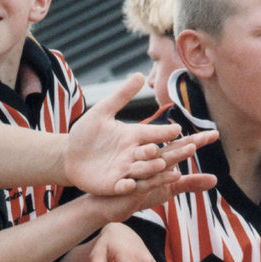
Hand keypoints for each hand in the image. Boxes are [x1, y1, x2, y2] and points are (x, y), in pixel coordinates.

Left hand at [64, 73, 217, 195]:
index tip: (179, 129)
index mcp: (134, 136)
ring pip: (144, 171)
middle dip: (173, 152)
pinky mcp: (113, 185)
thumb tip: (140, 74)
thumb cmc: (87, 132)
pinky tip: (129, 184)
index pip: (154, 134)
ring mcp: (125, 171)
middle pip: (157, 154)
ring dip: (153, 169)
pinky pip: (123, 187)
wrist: (69, 155)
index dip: (166, 132)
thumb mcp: (102, 112)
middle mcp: (134, 154)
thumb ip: (121, 95)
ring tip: (166, 167)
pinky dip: (127, 186)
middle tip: (191, 149)